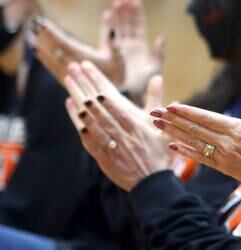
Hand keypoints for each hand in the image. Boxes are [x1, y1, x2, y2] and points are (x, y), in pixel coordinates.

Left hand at [31, 14, 124, 87]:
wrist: (114, 98)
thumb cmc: (119, 74)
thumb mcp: (120, 57)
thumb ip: (113, 41)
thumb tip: (110, 23)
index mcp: (87, 61)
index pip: (65, 44)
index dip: (53, 33)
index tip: (43, 22)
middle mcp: (76, 69)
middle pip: (55, 51)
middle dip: (45, 38)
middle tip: (34, 25)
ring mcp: (70, 76)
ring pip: (51, 60)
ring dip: (41, 48)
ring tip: (30, 37)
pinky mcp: (67, 81)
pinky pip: (52, 68)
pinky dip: (43, 59)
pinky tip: (37, 52)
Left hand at [62, 61, 171, 190]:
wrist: (151, 183)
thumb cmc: (159, 154)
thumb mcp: (163, 126)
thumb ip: (157, 100)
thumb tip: (157, 78)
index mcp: (133, 122)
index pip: (111, 96)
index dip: (98, 81)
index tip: (87, 67)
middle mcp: (118, 131)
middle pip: (96, 104)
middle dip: (83, 84)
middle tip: (72, 68)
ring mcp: (108, 143)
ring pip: (88, 117)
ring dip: (76, 99)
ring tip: (68, 82)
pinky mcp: (101, 155)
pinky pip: (85, 135)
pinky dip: (77, 120)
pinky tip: (72, 107)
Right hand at [110, 0, 165, 98]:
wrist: (130, 98)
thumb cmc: (144, 85)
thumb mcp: (154, 68)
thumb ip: (158, 53)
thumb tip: (161, 37)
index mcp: (140, 48)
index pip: (138, 26)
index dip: (137, 13)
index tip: (135, 0)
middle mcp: (129, 46)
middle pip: (127, 24)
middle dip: (126, 11)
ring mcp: (118, 50)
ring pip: (118, 29)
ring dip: (118, 16)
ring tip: (116, 1)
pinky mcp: (109, 55)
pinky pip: (107, 38)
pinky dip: (107, 27)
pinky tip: (106, 15)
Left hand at [152, 85, 240, 224]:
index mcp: (239, 130)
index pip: (207, 118)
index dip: (187, 111)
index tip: (171, 105)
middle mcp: (227, 143)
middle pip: (195, 129)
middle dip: (173, 120)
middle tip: (153, 112)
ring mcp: (224, 157)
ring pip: (194, 142)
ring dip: (174, 133)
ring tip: (157, 124)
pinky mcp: (224, 168)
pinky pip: (200, 158)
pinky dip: (185, 152)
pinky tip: (173, 146)